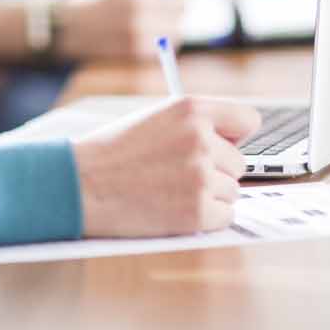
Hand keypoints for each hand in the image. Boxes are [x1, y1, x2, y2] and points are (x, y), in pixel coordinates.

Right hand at [56, 0, 186, 60]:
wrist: (64, 26)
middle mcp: (140, 0)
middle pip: (183, 5)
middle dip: (178, 9)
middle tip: (167, 11)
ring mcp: (140, 26)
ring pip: (178, 30)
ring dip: (171, 29)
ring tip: (149, 26)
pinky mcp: (137, 50)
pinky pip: (164, 48)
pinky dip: (159, 45)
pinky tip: (139, 39)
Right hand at [71, 96, 260, 235]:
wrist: (82, 185)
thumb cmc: (113, 153)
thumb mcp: (156, 119)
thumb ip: (194, 125)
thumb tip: (232, 142)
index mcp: (192, 110)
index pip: (248, 120)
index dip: (236, 137)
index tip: (226, 146)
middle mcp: (201, 139)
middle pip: (239, 163)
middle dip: (216, 171)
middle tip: (180, 175)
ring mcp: (200, 176)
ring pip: (232, 191)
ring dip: (209, 196)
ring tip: (171, 191)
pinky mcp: (197, 212)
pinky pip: (225, 217)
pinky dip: (205, 219)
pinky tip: (175, 209)